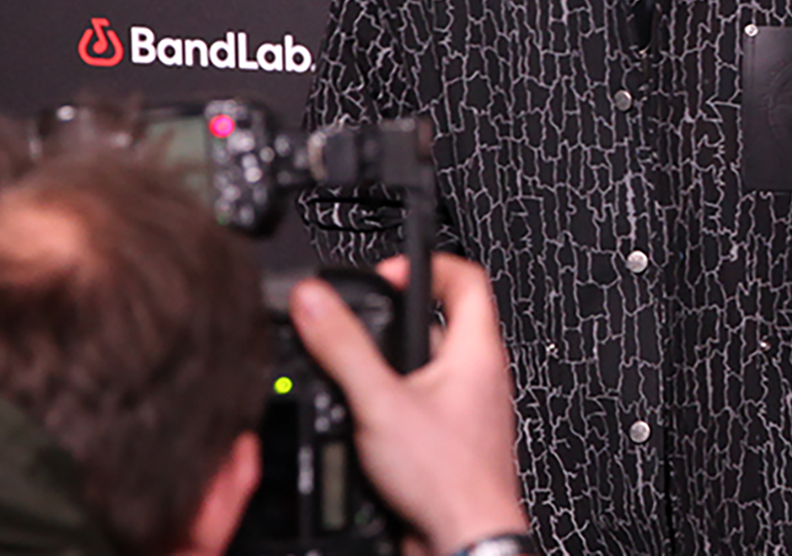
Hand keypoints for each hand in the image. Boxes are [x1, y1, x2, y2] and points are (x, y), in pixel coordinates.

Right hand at [289, 254, 529, 555]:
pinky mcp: (446, 444)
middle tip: (360, 326)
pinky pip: (415, 407)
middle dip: (392, 322)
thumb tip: (314, 300)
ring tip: (357, 378)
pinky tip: (363, 422)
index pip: (465, 278)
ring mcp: (464, 412)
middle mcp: (477, 378)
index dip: (425, 263)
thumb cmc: (449, 482)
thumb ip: (343, 347)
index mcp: (476, 352)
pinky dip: (388, 405)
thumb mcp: (379, 402)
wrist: (463, 545)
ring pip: (421, 369)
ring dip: (387, 369)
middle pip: (437, 323)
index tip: (388, 272)